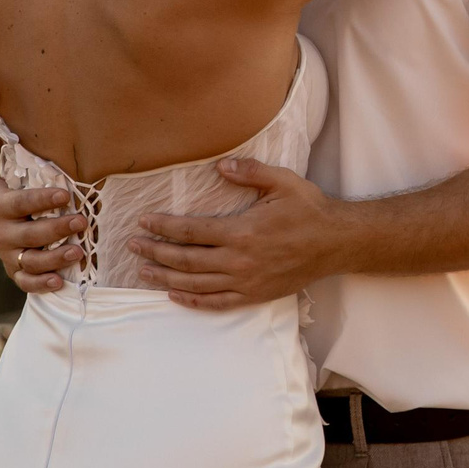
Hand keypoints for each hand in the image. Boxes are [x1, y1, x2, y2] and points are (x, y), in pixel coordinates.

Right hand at [0, 130, 80, 294]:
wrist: (4, 228)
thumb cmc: (10, 196)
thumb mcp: (0, 176)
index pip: (21, 203)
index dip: (41, 200)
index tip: (65, 194)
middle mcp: (2, 233)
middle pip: (30, 234)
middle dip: (56, 229)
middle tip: (82, 221)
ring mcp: (9, 256)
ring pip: (32, 261)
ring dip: (56, 258)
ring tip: (79, 251)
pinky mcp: (17, 273)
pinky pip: (28, 283)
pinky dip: (43, 284)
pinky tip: (61, 281)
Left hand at [122, 157, 350, 308]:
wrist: (336, 243)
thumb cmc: (309, 210)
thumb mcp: (282, 182)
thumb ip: (249, 172)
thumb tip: (218, 165)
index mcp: (241, 232)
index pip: (190, 231)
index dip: (163, 227)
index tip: (143, 221)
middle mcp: (239, 261)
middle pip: (185, 260)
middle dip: (155, 252)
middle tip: (132, 245)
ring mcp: (245, 282)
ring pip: (195, 283)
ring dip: (165, 278)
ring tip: (142, 270)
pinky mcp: (254, 295)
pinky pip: (216, 302)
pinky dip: (192, 301)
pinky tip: (174, 296)